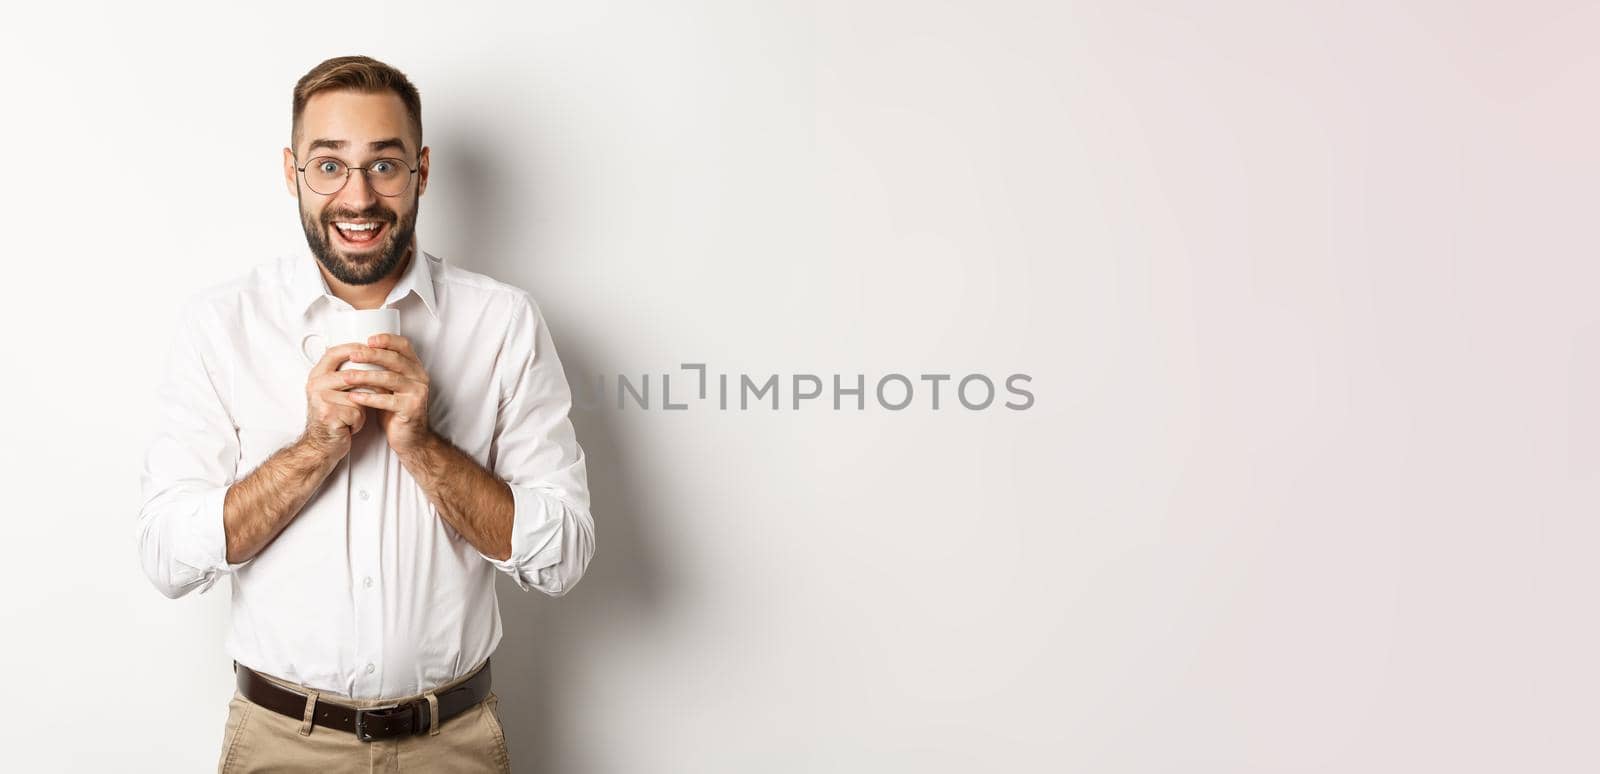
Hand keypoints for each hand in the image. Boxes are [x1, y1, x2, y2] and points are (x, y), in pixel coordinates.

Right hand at [302, 342, 370, 460]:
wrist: (321, 445)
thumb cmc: (332, 417)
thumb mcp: (333, 392)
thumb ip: (345, 376)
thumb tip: (373, 361)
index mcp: (317, 376)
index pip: (334, 352)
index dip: (355, 349)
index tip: (373, 350)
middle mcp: (316, 385)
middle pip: (351, 375)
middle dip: (371, 382)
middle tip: (383, 389)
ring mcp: (321, 400)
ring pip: (357, 396)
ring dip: (364, 407)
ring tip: (357, 413)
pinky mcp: (329, 416)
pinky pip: (357, 412)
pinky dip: (359, 421)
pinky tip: (350, 425)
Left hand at [340, 333, 434, 455]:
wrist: (410, 438)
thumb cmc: (396, 410)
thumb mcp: (390, 386)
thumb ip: (381, 371)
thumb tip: (356, 354)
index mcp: (415, 368)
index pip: (404, 346)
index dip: (387, 340)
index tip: (368, 339)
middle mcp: (419, 377)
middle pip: (395, 359)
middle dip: (372, 355)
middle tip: (353, 355)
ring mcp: (417, 393)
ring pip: (390, 378)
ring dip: (365, 376)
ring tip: (347, 377)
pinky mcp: (411, 409)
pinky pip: (387, 400)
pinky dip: (368, 398)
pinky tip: (354, 397)